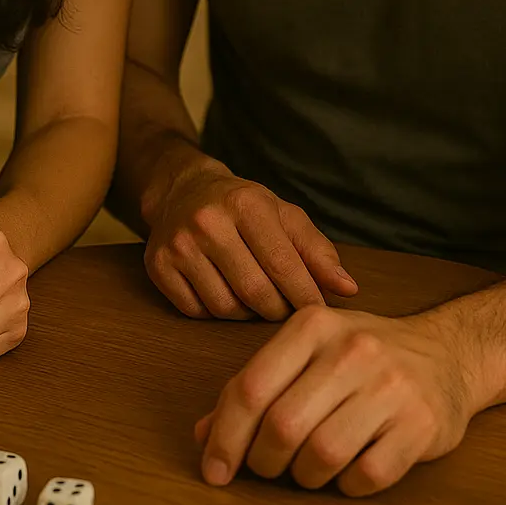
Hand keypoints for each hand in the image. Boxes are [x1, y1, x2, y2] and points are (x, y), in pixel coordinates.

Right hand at [144, 162, 357, 319]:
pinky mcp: (158, 266)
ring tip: (255, 298)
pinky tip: (224, 293)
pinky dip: (216, 312)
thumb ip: (317, 251)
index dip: (305, 296)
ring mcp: (178, 245)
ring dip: (247, 314)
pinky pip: (196, 312)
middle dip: (278, 309)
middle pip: (255, 292)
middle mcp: (208, 222)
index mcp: (246, 204)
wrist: (181, 190)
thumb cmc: (243, 207)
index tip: (318, 312)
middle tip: (285, 309)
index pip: (283, 265)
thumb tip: (347, 289)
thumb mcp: (284, 215)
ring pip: (225, 308)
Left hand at [195, 305, 475, 495]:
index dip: (225, 438)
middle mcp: (352, 350)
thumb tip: (203, 436)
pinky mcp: (423, 424)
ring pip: (322, 454)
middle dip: (264, 462)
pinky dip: (348, 486)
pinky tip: (349, 472)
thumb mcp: (306, 353)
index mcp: (312, 326)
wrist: (448, 353)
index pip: (251, 388)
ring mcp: (391, 386)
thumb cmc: (361, 357)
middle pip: (282, 426)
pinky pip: (368, 475)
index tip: (214, 472)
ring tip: (310, 468)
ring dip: (305, 477)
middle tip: (269, 468)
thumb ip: (255, 387)